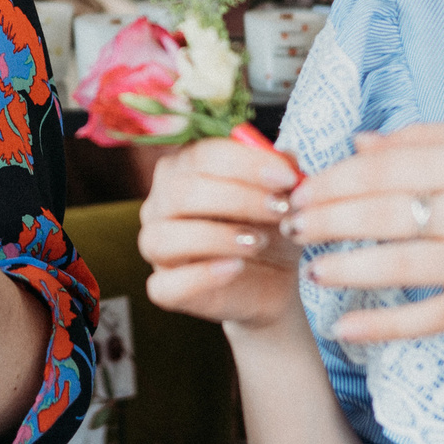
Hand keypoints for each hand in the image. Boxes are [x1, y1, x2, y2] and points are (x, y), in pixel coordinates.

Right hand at [137, 136, 302, 330]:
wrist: (274, 279)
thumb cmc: (268, 225)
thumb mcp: (282, 195)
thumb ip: (283, 172)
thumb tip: (287, 158)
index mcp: (182, 169)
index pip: (201, 154)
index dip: (245, 163)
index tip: (287, 177)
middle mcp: (160, 204)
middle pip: (181, 192)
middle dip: (237, 198)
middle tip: (280, 209)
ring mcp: (156, 248)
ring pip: (163, 237)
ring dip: (215, 237)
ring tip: (258, 242)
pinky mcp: (164, 288)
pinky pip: (165, 285)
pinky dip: (200, 276)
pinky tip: (236, 268)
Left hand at [281, 123, 443, 344]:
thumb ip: (427, 138)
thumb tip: (359, 142)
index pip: (389, 167)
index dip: (335, 178)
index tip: (299, 188)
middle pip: (386, 214)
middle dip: (327, 220)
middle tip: (290, 226)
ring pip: (400, 266)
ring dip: (345, 269)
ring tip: (310, 269)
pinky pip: (427, 318)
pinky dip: (383, 325)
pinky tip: (345, 327)